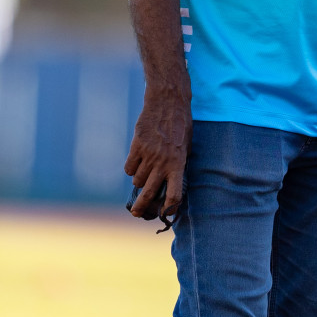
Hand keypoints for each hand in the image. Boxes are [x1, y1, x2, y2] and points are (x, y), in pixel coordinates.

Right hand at [124, 88, 190, 220]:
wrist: (167, 102)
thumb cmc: (181, 124)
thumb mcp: (187, 146)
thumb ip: (178, 164)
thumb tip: (171, 182)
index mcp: (178, 164)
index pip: (174, 194)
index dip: (168, 208)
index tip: (164, 214)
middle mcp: (163, 162)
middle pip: (150, 193)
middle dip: (142, 207)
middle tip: (136, 213)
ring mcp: (149, 155)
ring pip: (137, 180)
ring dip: (139, 180)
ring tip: (144, 171)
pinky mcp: (136, 146)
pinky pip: (129, 167)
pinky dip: (131, 168)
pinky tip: (137, 161)